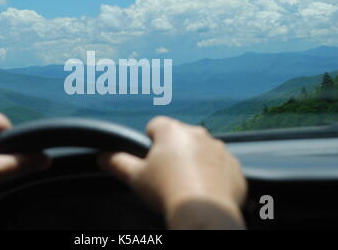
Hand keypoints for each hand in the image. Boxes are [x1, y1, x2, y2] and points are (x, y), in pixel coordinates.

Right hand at [99, 116, 246, 229]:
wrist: (204, 212)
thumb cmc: (167, 191)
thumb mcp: (135, 177)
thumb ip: (117, 163)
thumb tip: (103, 157)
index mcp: (172, 131)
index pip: (156, 125)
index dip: (150, 140)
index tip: (150, 157)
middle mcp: (198, 134)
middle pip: (181, 137)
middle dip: (174, 150)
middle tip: (167, 174)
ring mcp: (219, 149)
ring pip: (203, 150)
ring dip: (196, 161)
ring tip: (187, 184)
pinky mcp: (234, 166)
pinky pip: (222, 166)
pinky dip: (215, 175)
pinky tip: (205, 190)